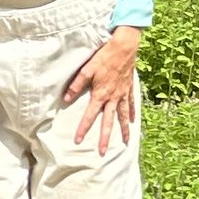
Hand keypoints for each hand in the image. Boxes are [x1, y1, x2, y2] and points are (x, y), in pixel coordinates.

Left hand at [65, 27, 143, 150]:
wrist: (124, 47)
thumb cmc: (104, 56)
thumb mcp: (87, 69)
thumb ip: (76, 85)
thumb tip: (65, 98)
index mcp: (100, 94)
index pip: (89, 115)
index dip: (83, 128)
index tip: (78, 140)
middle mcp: (113, 98)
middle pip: (108, 122)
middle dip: (105, 138)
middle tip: (102, 152)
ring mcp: (123, 94)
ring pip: (122, 116)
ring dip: (123, 130)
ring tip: (125, 142)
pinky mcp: (129, 88)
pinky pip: (131, 104)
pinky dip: (131, 113)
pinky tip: (132, 121)